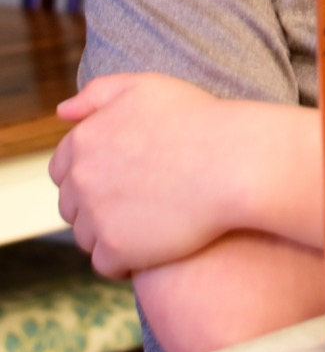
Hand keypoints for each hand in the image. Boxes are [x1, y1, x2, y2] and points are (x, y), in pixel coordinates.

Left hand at [50, 73, 235, 277]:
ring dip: (112, 234)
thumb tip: (62, 113)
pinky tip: (154, 248)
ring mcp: (96, 216)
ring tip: (151, 225)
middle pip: (72, 206)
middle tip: (143, 203)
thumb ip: (98, 94)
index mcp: (83, 139)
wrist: (235, 163)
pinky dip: (125, 261)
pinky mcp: (116, 249)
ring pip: (87, 237)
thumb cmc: (198, 121)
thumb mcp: (146, 87)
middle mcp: (81, 178)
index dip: (93, 175)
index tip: (124, 179)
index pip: (63, 169)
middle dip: (99, 206)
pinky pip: (106, 264)